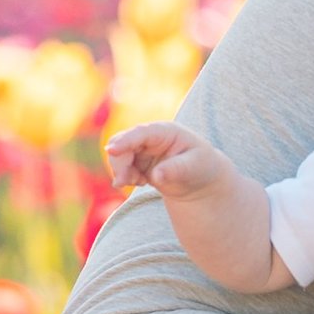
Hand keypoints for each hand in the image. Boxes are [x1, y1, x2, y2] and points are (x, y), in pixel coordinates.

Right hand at [106, 122, 228, 199]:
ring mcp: (140, 148)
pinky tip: (141, 182)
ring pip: (117, 156)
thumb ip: (176, 169)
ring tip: (141, 182)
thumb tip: (156, 176)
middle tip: (125, 182)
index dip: (125, 140)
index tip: (111, 150)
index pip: (141, 132)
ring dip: (122, 172)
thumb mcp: (195, 167)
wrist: (199, 179)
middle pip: (121, 143)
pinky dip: (125, 178)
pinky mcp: (135, 161)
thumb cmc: (202, 167)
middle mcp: (149, 136)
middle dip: (119, 163)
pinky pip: (120, 168)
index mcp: (166, 131)